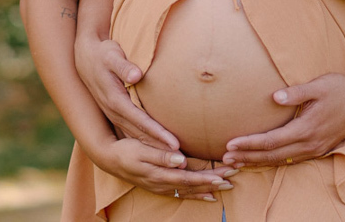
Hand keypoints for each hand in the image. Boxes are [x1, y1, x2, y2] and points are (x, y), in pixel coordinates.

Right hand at [74, 36, 179, 150]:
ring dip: (152, 148)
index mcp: (114, 99)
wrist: (86, 56)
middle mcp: (114, 110)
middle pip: (139, 133)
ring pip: (135, 136)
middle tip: (179, 158)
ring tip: (172, 158)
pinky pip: (131, 131)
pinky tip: (156, 148)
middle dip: (158, 147)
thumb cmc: (103, 53)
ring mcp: (113, 113)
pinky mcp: (115, 112)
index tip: (173, 143)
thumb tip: (137, 74)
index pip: (140, 120)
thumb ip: (123, 66)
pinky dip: (144, 141)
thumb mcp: (112, 56)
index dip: (157, 133)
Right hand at [102, 138, 238, 200]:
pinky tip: (209, 195)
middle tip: (233, 178)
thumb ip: (161, 155)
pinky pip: (183, 192)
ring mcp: (163, 186)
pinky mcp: (162, 185)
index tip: (223, 176)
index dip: (206, 178)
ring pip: (190, 190)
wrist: (111, 159)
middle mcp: (163, 184)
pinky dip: (198, 194)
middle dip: (214, 182)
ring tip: (228, 186)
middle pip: (193, 186)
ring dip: (209, 188)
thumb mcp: (141, 150)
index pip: (188, 178)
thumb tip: (180, 159)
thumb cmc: (126, 150)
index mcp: (160, 174)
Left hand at [221, 72, 344, 165]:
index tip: (230, 144)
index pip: (271, 141)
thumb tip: (274, 97)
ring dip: (258, 162)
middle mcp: (310, 143)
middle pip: (273, 155)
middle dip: (248, 157)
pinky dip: (274, 161)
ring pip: (282, 161)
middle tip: (225, 159)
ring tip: (238, 163)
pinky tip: (264, 160)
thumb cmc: (340, 88)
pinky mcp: (319, 148)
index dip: (249, 144)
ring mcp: (315, 148)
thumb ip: (296, 93)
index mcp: (307, 128)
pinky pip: (292, 160)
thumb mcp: (319, 85)